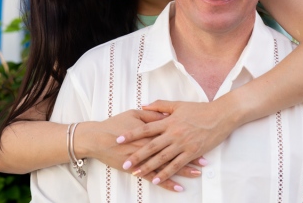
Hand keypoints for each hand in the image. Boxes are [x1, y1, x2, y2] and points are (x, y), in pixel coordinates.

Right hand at [78, 109, 201, 191]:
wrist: (97, 138)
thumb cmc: (115, 124)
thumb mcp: (134, 114)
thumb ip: (151, 114)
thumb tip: (166, 114)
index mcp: (150, 131)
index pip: (172, 135)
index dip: (187, 138)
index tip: (201, 140)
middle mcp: (150, 146)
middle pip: (173, 152)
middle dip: (190, 157)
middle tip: (205, 162)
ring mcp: (144, 159)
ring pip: (167, 166)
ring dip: (183, 171)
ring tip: (197, 173)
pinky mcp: (137, 169)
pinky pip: (155, 178)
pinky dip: (167, 183)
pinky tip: (178, 187)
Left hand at [115, 99, 235, 183]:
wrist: (220, 116)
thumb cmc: (199, 109)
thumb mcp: (177, 104)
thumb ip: (159, 106)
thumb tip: (143, 105)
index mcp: (168, 121)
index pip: (145, 129)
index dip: (131, 134)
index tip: (119, 139)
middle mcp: (173, 133)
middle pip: (151, 146)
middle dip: (136, 156)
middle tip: (125, 163)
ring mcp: (182, 144)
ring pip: (162, 158)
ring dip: (148, 166)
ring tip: (136, 173)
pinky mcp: (192, 152)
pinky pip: (177, 165)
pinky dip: (166, 173)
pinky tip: (157, 179)